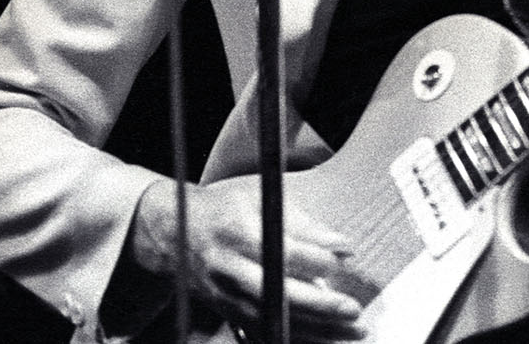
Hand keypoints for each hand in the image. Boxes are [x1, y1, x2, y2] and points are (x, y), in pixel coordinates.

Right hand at [128, 177, 364, 339]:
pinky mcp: (228, 313)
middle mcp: (228, 268)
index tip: (345, 255)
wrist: (175, 231)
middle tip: (352, 308)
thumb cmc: (224, 210)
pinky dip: (297, 339)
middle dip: (318, 304)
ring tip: (352, 332)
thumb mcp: (260, 199)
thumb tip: (343, 246)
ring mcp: (226, 295)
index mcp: (236, 231)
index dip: (317, 257)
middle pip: (276, 292)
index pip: (282, 250)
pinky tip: (327, 340)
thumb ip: (304, 224)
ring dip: (316, 330)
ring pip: (273, 320)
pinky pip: (265, 333)